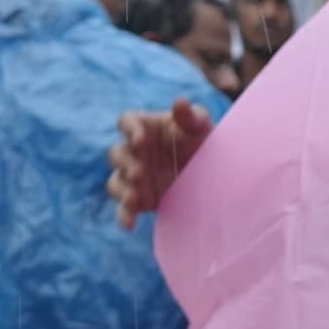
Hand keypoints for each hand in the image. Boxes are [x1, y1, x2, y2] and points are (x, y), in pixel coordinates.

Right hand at [109, 102, 213, 227]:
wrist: (213, 174)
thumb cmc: (202, 141)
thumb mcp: (201, 127)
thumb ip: (190, 116)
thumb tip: (179, 102)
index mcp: (145, 127)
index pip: (126, 122)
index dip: (129, 130)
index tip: (142, 141)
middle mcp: (135, 151)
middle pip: (116, 153)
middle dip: (125, 163)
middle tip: (139, 173)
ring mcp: (134, 177)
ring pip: (115, 181)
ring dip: (121, 189)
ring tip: (134, 198)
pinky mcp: (139, 200)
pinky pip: (124, 208)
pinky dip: (124, 216)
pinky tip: (131, 225)